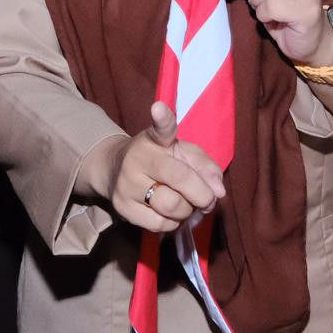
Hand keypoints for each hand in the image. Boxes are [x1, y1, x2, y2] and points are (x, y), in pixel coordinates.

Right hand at [90, 100, 228, 233]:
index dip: (162, 118)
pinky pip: (160, 225)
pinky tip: (167, 212)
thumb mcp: (184, 153)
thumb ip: (206, 167)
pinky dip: (173, 222)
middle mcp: (137, 158)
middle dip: (202, 194)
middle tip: (206, 198)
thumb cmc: (160, 160)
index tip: (158, 108)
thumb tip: (218, 192)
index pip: (161, 128)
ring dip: (187, 210)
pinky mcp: (122, 208)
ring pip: (172, 207)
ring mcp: (126, 184)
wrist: (114, 170)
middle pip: (180, 180)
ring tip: (183, 203)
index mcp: (154, 139)